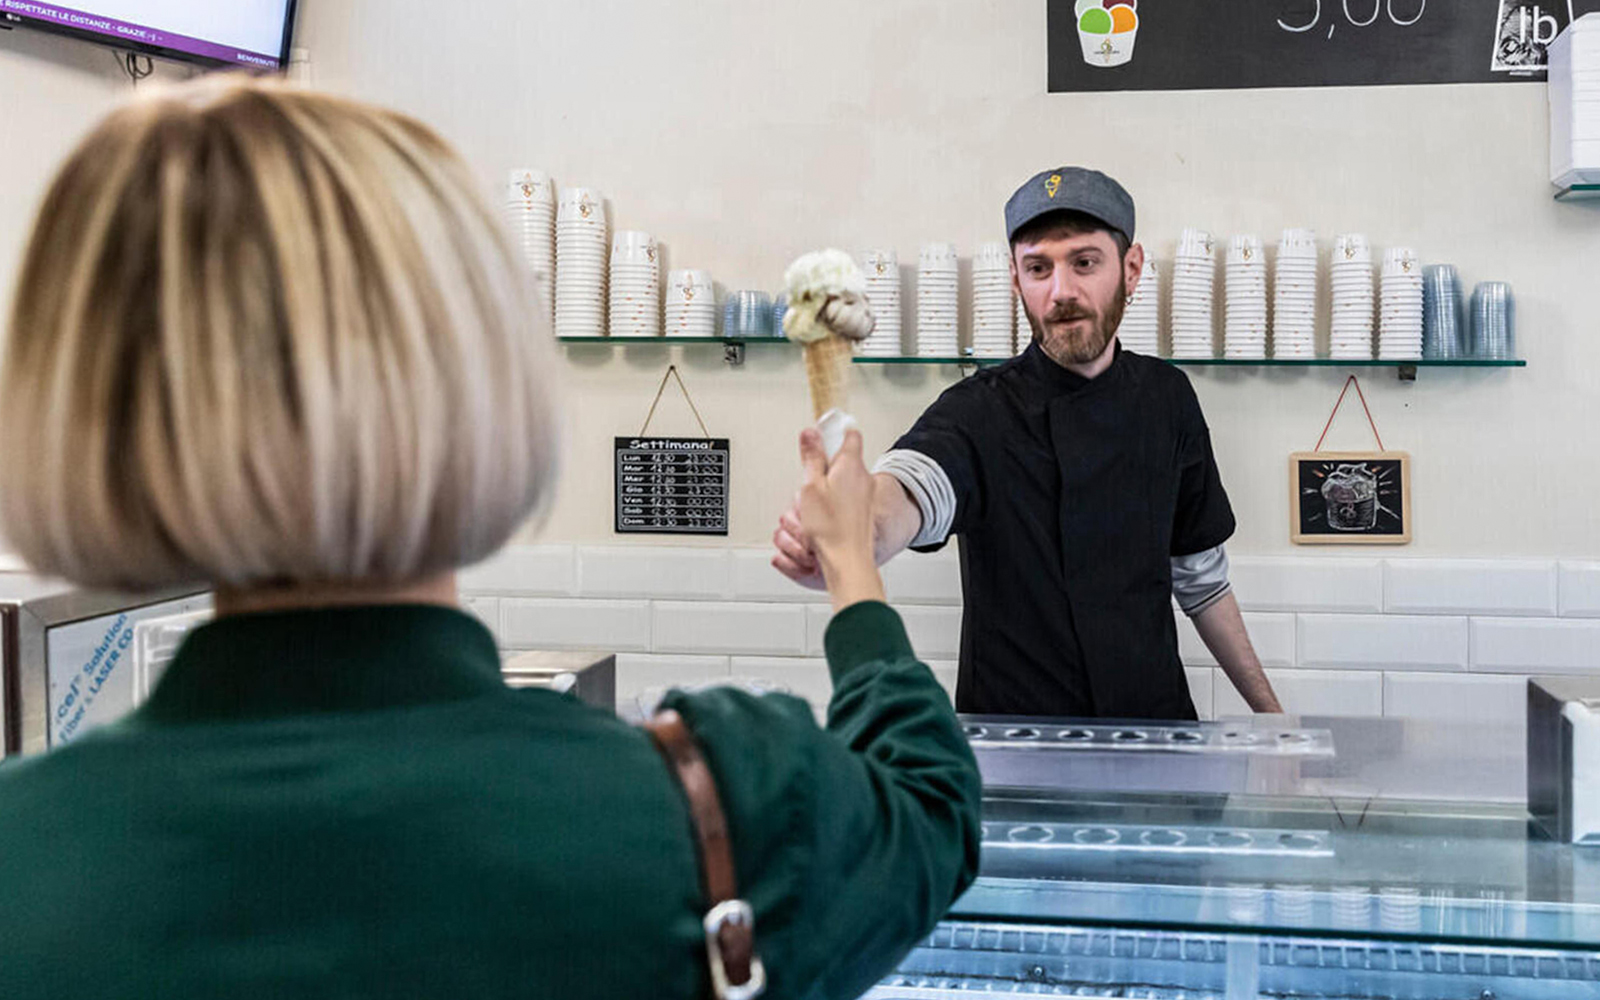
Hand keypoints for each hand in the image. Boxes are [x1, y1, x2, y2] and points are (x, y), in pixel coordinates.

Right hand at [775, 427, 884, 610]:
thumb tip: (810, 433)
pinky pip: (840, 503)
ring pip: (837, 484)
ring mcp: (863, 497)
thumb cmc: (832, 527)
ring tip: (811, 506)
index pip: (850, 435)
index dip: (834, 432)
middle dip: (821, 470)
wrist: (847, 561)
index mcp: (851, 465)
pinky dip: (828, 508)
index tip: (821, 434)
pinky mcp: (860, 514)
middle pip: (840, 462)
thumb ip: (812, 458)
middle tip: (808, 482)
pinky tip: (817, 520)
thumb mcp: (811, 486)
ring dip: (822, 492)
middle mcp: (862, 478)